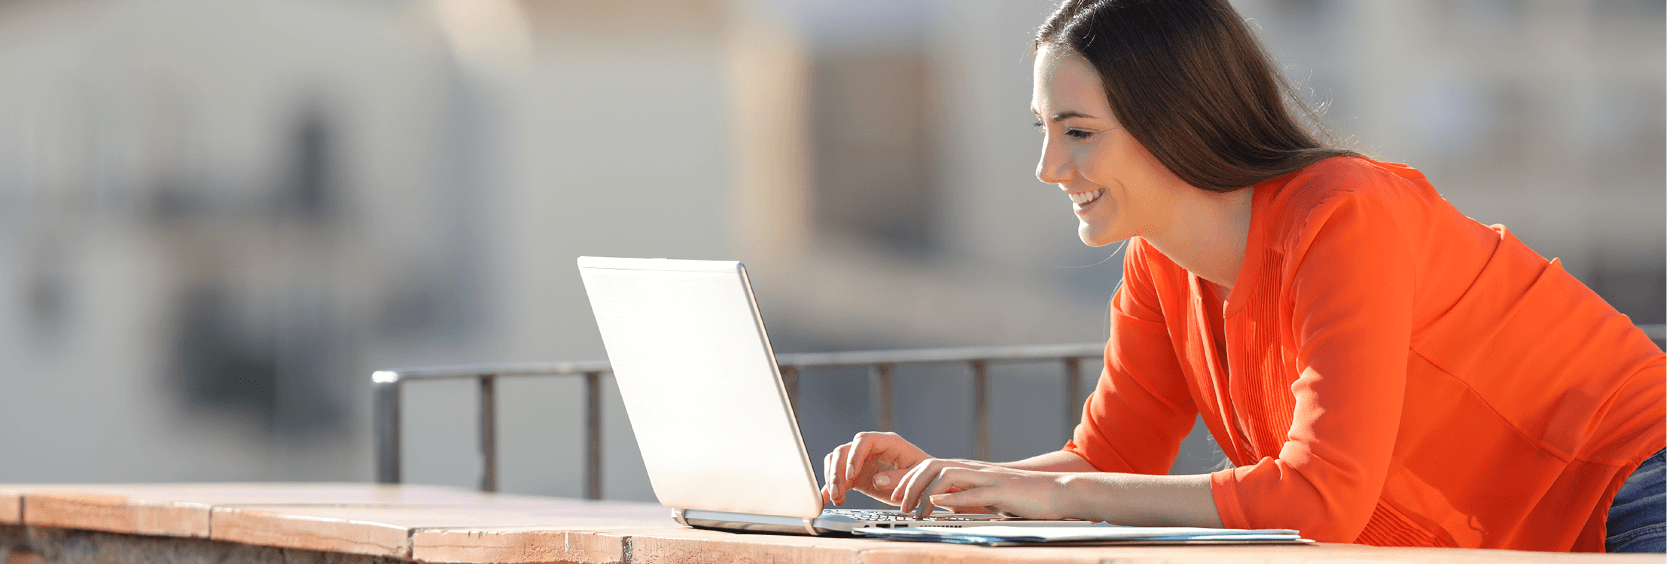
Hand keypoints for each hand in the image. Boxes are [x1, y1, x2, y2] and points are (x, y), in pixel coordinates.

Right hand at [820, 431, 929, 506]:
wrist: (925, 486)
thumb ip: (899, 478)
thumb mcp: (917, 477)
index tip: (851, 474)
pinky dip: (830, 488)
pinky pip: (838, 478)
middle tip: (837, 490)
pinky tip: (827, 499)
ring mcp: (861, 462)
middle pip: (844, 450)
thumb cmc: (925, 477)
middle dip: (837, 470)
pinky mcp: (856, 476)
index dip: (854, 455)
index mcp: (887, 443)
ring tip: (837, 498)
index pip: (864, 440)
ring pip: (836, 461)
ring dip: (832, 479)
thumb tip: (877, 479)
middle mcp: (871, 450)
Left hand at [895, 463, 1076, 519]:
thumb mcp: (984, 497)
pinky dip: (952, 497)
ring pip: (946, 474)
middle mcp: (974, 470)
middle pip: (931, 465)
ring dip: (924, 491)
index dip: (905, 477)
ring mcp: (987, 478)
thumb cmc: (1022, 498)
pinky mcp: (1002, 491)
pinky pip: (973, 491)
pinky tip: (938, 503)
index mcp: (968, 472)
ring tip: (914, 511)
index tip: (887, 490)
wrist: (1057, 492)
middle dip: (907, 482)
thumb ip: (961, 497)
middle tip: (895, 503)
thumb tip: (936, 503)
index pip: (929, 466)